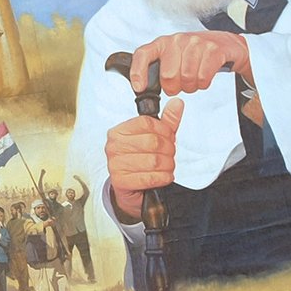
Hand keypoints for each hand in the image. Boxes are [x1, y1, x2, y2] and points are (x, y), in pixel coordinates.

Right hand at [104, 100, 183, 221]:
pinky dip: (162, 178)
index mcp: (119, 131)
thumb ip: (167, 121)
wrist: (129, 187)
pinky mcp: (120, 181)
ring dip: (167, 165)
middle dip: (168, 150)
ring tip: (167, 166)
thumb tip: (177, 103)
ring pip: (153, 161)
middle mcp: (114, 146)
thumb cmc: (140, 160)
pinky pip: (149, 177)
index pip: (146, 123)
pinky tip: (164, 176)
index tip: (169, 137)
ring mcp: (115, 164)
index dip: (164, 130)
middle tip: (170, 155)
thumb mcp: (154, 138)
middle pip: (152, 142)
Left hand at [129, 30, 248, 94]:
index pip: (143, 54)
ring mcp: (196, 43)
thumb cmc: (195, 53)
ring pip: (187, 78)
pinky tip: (204, 77)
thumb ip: (158, 69)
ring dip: (191, 86)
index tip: (140, 88)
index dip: (138, 72)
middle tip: (180, 85)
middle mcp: (177, 40)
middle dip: (174, 87)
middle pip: (168, 76)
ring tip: (193, 80)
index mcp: (163, 43)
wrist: (226, 43)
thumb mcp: (174, 57)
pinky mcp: (214, 49)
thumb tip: (143, 87)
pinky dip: (203, 84)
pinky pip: (203, 77)